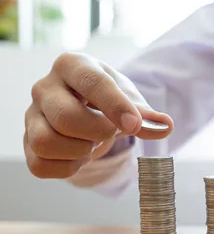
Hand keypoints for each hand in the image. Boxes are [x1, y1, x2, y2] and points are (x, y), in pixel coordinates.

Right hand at [24, 52, 173, 178]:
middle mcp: (44, 87)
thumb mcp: (130, 100)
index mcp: (72, 65)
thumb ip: (146, 114)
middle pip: (66, 117)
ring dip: (79, 151)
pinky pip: (40, 165)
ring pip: (46, 143)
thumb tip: (165, 125)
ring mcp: (31, 115)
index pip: (91, 81)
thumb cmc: (109, 100)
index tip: (135, 126)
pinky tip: (80, 157)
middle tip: (110, 132)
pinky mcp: (27, 142)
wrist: (85, 108)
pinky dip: (68, 168)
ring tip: (92, 143)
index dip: (115, 106)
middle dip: (98, 133)